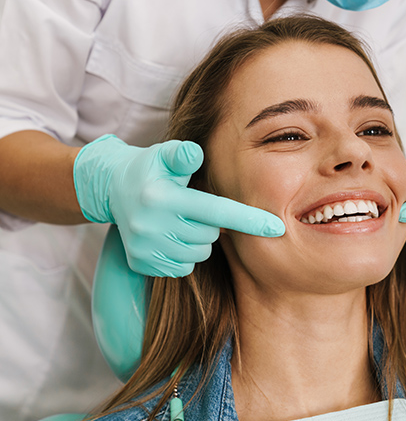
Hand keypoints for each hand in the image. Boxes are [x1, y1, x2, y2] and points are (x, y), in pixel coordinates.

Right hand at [73, 135, 284, 276]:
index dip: (249, 220)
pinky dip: (184, 254)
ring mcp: (146, 249)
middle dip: (210, 223)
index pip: (216, 212)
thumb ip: (182, 154)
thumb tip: (196, 153)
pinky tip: (170, 236)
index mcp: (162, 198)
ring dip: (197, 239)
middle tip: (192, 206)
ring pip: (198, 254)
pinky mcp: (142, 264)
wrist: (111, 190)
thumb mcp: (163, 154)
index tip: (277, 228)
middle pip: (209, 235)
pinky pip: (182, 267)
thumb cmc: (150, 169)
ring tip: (179, 220)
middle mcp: (151, 227)